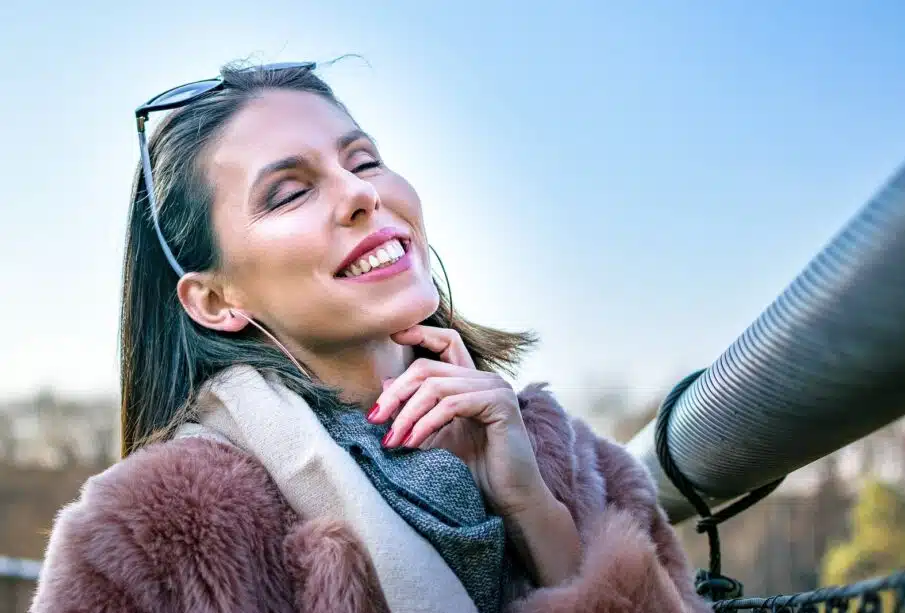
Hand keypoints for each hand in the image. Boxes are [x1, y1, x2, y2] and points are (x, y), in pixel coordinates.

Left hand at [367, 325, 549, 517]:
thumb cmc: (475, 471)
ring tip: (393, 441)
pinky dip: (426, 423)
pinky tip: (413, 443)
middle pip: (428, 367)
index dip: (420, 333)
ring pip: (436, 387)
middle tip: (375, 420)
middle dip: (396, 393)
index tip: (392, 336)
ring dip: (407, 415)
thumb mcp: (435, 436)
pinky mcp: (501, 404)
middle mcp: (486, 379)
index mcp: (472, 381)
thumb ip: (415, 410)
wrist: (510, 501)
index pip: (447, 341)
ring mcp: (496, 388)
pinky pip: (452, 404)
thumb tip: (385, 383)